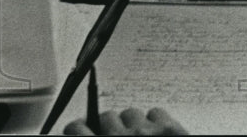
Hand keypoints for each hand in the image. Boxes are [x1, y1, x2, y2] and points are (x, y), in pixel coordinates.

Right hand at [64, 107, 186, 134]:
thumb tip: (86, 131)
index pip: (76, 129)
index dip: (77, 129)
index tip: (78, 129)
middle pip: (106, 117)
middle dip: (109, 127)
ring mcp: (148, 133)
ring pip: (131, 113)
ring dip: (132, 124)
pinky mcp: (171, 129)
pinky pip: (154, 112)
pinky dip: (154, 122)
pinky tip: (156, 134)